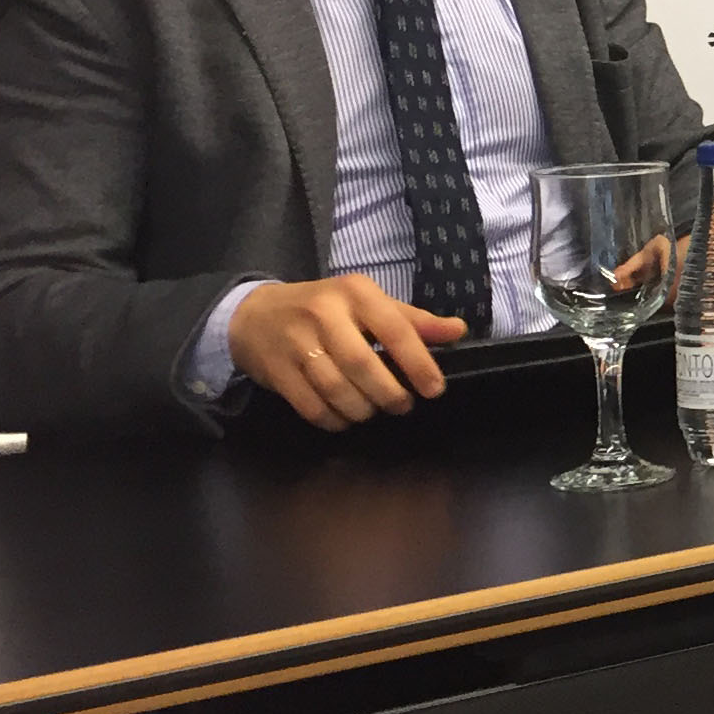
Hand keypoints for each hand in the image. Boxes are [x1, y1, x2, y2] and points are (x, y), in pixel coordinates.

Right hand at [229, 275, 468, 429]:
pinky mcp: (276, 371)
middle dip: (389, 394)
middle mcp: (324, 314)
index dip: (418, 363)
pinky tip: (344, 418)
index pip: (395, 329)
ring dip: (362, 410)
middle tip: (402, 405)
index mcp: (355, 293)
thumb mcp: (367, 304)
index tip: (434, 389)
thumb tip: (458, 330)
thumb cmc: (324, 309)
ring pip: (337, 389)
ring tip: (372, 410)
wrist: (254, 315)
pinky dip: (333, 420)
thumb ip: (412, 320)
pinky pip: (311, 407)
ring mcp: (296, 343)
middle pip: (363, 365)